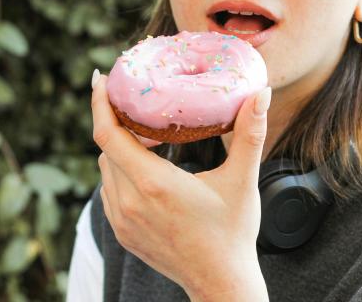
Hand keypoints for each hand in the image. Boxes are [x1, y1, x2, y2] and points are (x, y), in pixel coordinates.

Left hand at [91, 71, 270, 299]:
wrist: (220, 281)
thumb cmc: (232, 232)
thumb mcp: (242, 181)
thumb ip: (250, 133)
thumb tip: (260, 94)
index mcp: (154, 184)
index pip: (108, 135)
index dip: (100, 104)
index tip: (101, 80)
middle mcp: (130, 202)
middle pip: (106, 148)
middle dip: (116, 122)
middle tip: (135, 103)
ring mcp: (123, 220)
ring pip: (106, 170)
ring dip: (119, 149)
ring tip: (144, 135)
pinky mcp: (123, 233)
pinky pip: (110, 191)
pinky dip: (120, 173)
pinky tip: (144, 169)